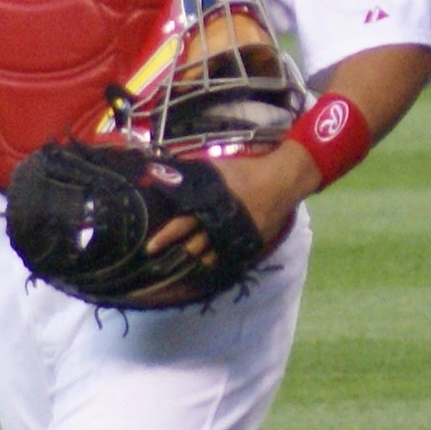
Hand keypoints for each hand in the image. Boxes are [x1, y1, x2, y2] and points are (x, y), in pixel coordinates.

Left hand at [145, 144, 318, 260]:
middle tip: (163, 260)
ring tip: (185, 260)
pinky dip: (216, 259)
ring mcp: (236, 236)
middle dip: (177, 252)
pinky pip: (229, 256)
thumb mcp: (216, 168)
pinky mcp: (249, 242)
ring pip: (210, 254)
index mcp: (210, 205)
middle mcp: (220, 224)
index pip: (181, 224)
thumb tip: (161, 172)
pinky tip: (208, 261)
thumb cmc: (246, 170)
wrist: (281, 180)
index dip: (164, 236)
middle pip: (193, 244)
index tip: (149, 246)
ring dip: (196, 257)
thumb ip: (191, 174)